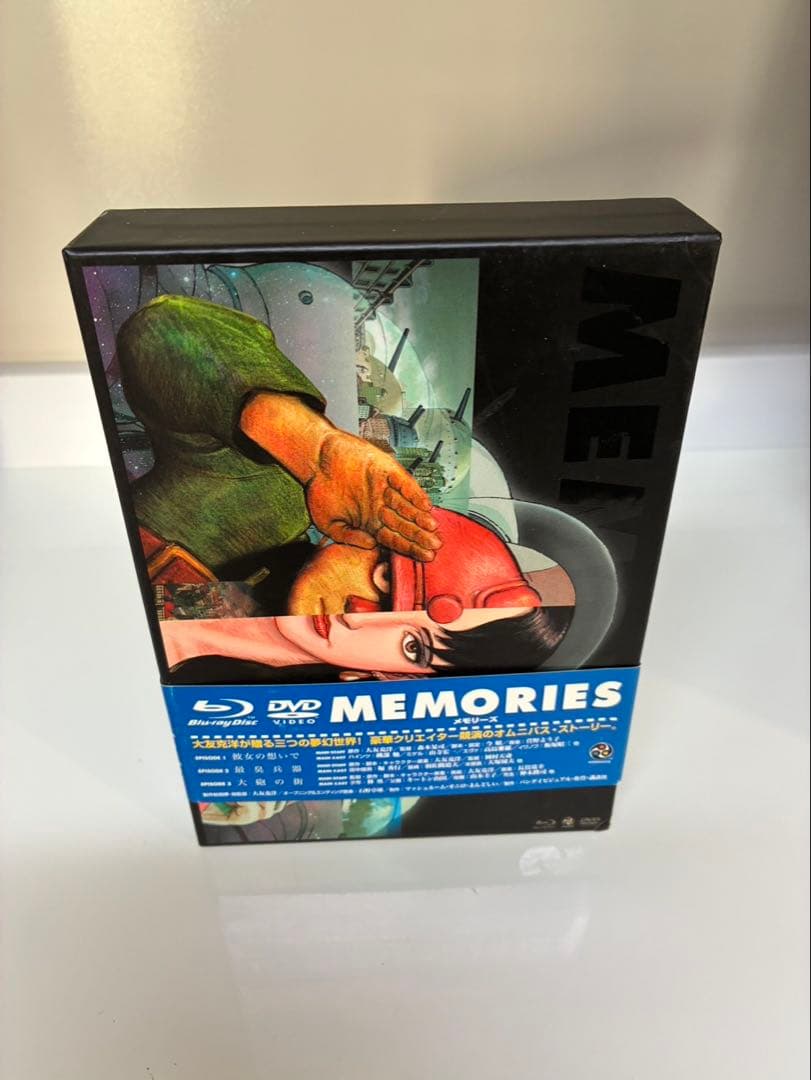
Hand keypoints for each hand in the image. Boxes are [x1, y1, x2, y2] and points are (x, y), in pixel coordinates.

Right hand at [306, 430, 440, 560]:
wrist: (315, 458)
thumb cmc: (320, 490)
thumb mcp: (328, 523)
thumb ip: (348, 537)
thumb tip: (372, 545)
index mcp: (370, 521)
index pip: (394, 538)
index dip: (409, 548)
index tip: (424, 557)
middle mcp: (380, 506)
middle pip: (404, 525)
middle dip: (419, 536)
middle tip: (435, 546)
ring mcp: (384, 488)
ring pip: (407, 505)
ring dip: (419, 516)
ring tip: (432, 528)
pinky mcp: (386, 469)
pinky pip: (404, 483)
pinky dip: (414, 493)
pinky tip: (424, 505)